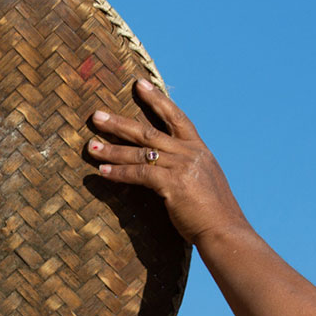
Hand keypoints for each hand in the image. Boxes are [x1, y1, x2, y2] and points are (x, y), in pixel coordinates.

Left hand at [86, 80, 254, 252]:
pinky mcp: (173, 184)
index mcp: (199, 150)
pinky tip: (102, 172)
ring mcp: (182, 167)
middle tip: (96, 116)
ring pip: (140, 152)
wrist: (225, 231)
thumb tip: (168, 168)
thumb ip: (187, 169)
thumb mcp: (203, 182)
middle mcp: (190, 153)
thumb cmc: (213, 213)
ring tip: (90, 146)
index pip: (176, 117)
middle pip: (150, 131)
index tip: (138, 84)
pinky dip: (119, 172)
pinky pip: (140, 174)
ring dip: (112, 149)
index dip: (157, 99)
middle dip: (120, 123)